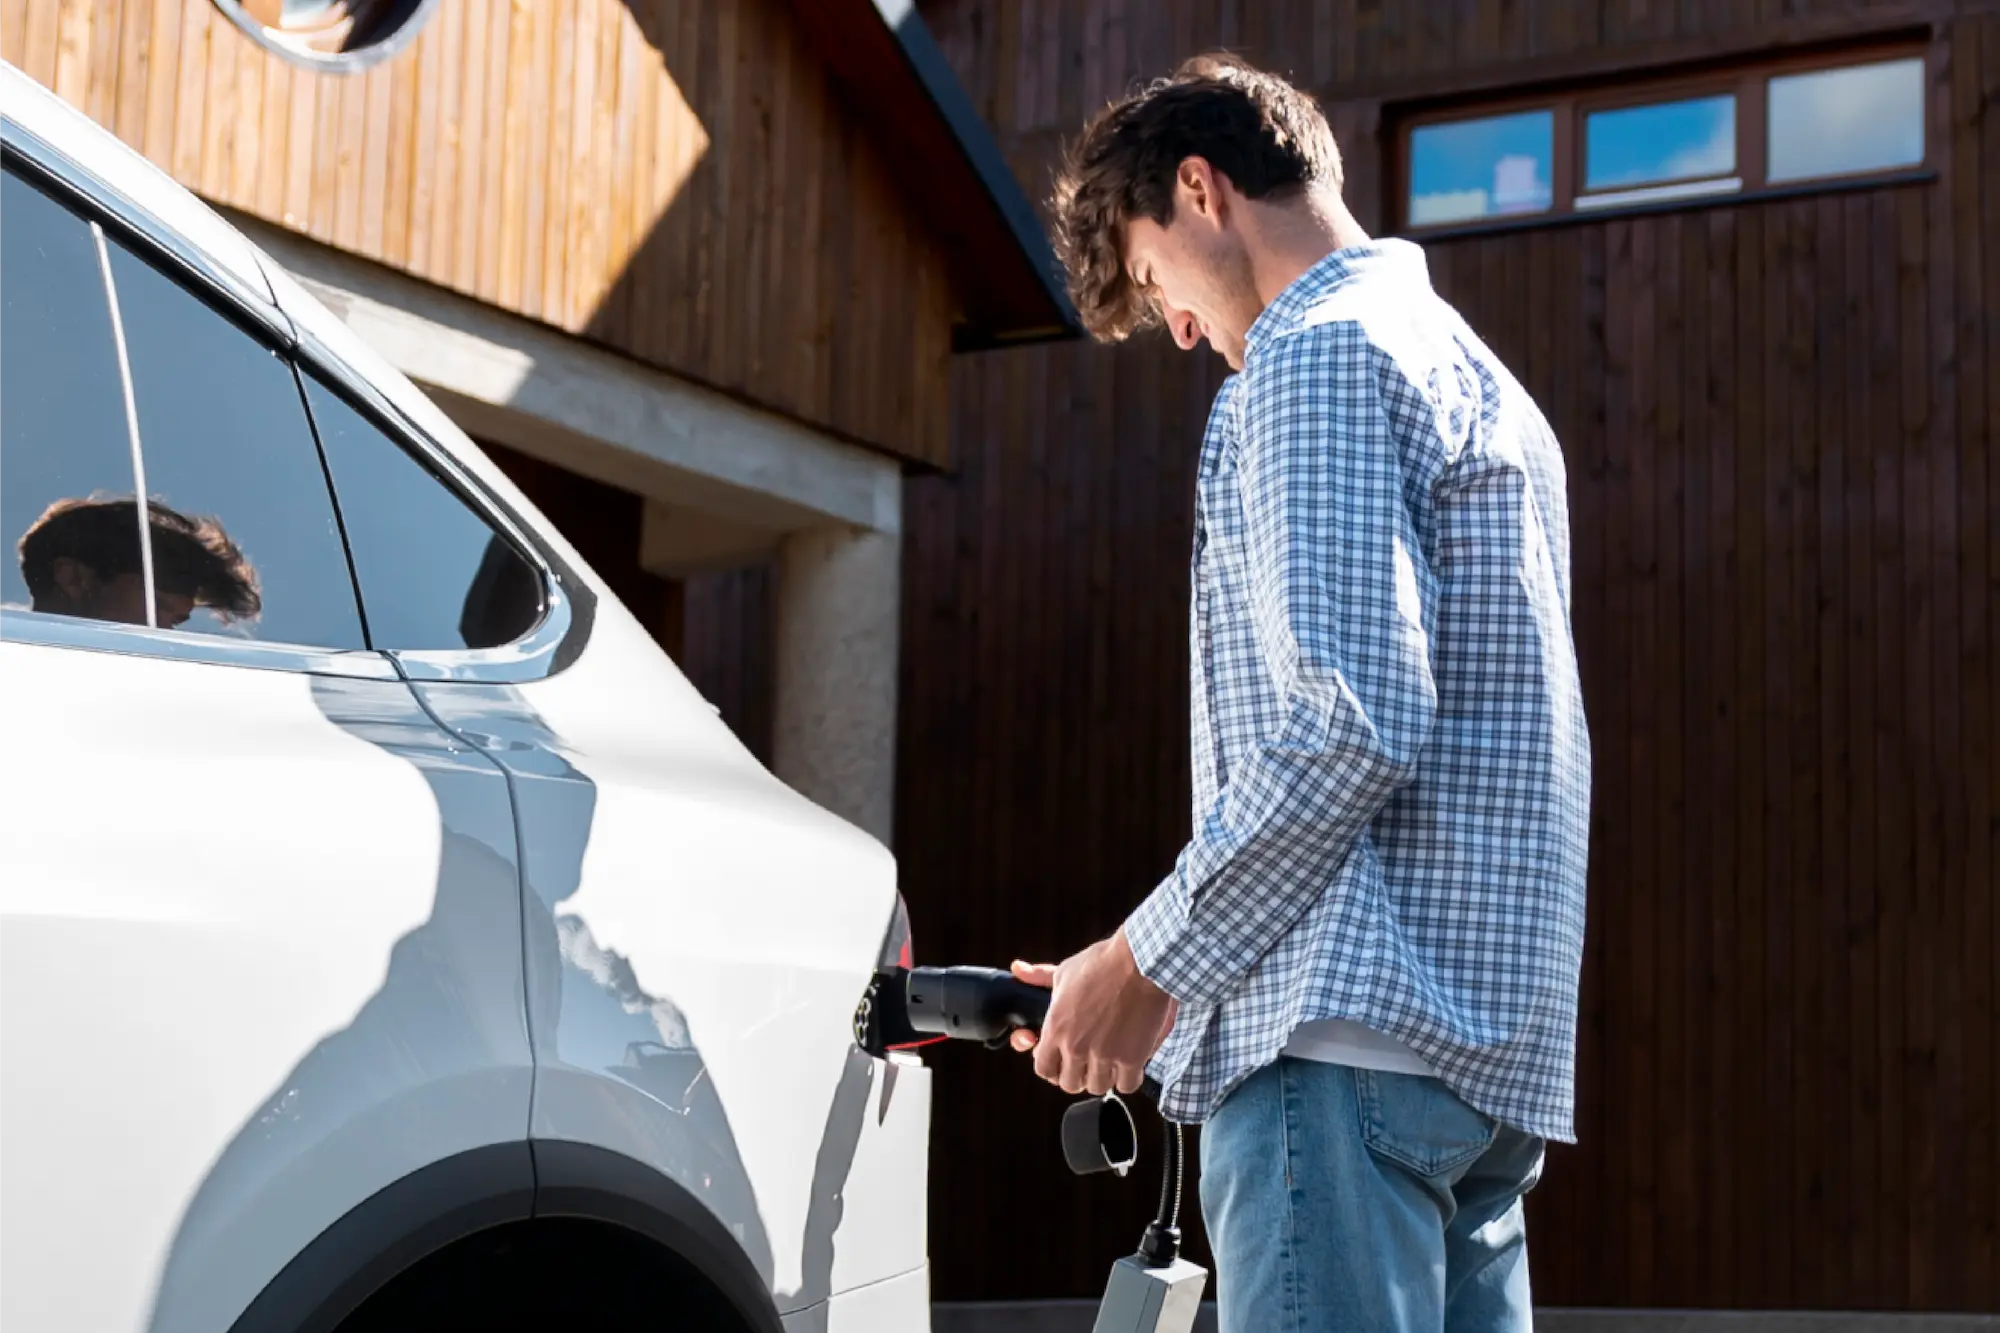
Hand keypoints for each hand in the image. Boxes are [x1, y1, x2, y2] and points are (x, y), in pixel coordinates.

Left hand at [1007, 929, 1176, 1095]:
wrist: (1140, 963)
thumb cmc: (1102, 963)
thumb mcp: (1065, 970)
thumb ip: (1039, 978)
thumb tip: (1017, 969)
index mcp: (1056, 1029)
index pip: (1043, 1069)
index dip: (1052, 1068)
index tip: (1062, 1061)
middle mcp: (1076, 1047)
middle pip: (1069, 1084)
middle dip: (1077, 1074)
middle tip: (1087, 1062)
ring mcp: (1104, 1055)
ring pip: (1097, 1087)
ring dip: (1102, 1077)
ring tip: (1109, 1062)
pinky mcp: (1131, 1059)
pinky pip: (1125, 1086)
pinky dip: (1127, 1078)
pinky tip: (1130, 1064)